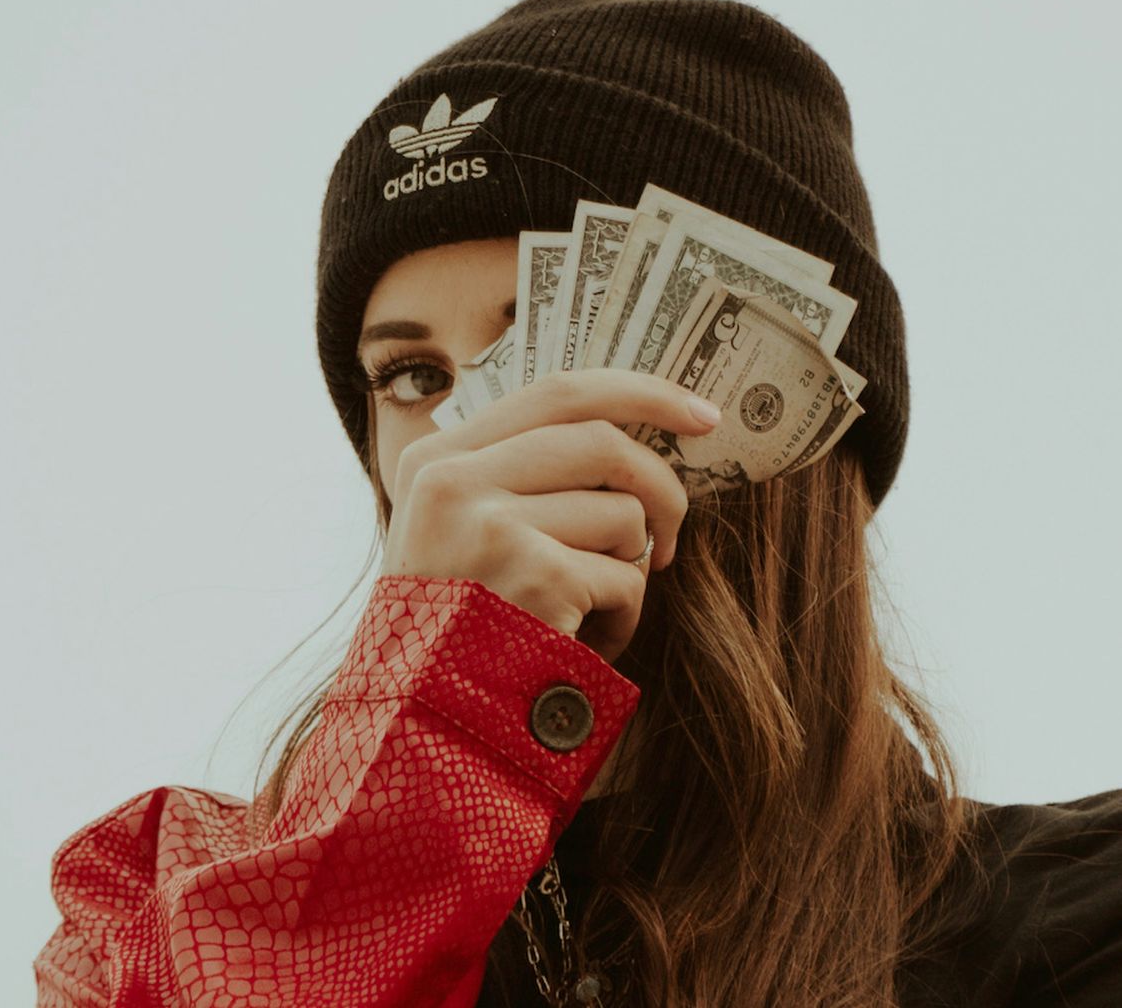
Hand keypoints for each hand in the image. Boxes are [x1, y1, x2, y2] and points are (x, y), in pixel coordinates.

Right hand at [382, 370, 720, 660]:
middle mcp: (454, 481)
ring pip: (622, 514)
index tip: (702, 415)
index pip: (559, 393)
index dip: (644, 395)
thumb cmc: (453, 634)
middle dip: (662, 487)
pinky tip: (582, 645)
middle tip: (671, 537)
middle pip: (605, 441)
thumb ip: (511, 479)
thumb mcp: (454, 536)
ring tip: (588, 613)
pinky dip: (623, 617)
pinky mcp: (537, 576)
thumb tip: (625, 438)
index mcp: (435, 460)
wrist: (419, 729)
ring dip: (628, 570)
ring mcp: (493, 525)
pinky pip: (626, 578)